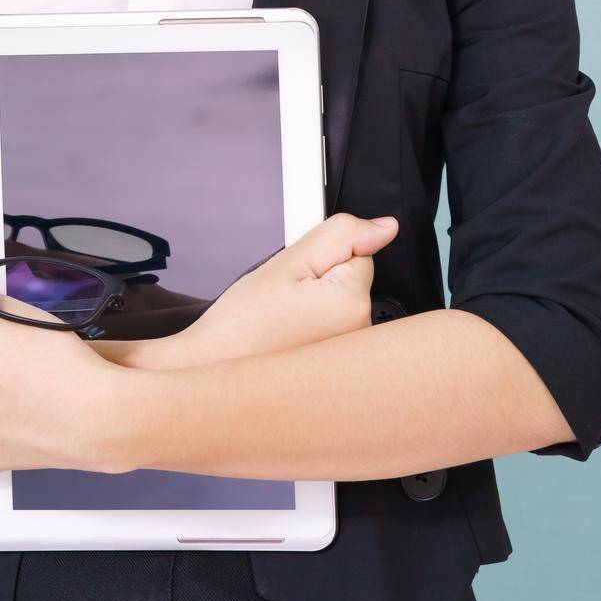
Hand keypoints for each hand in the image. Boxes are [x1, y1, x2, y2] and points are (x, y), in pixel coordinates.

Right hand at [156, 213, 398, 367]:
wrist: (214, 370)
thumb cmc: (242, 325)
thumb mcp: (287, 262)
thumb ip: (341, 236)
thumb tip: (386, 227)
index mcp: (354, 305)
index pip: (359, 255)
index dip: (322, 259)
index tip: (295, 277)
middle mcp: (362, 337)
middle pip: (354, 283)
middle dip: (325, 283)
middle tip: (287, 299)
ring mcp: (352, 360)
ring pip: (344, 307)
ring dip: (319, 307)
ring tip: (284, 322)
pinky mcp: (340, 373)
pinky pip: (336, 334)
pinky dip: (317, 332)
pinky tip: (289, 340)